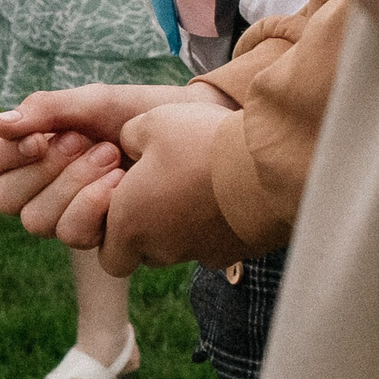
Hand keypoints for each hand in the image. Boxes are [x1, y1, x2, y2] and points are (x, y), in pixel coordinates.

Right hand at [0, 82, 189, 217]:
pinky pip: (76, 238)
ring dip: (73, 187)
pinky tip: (123, 184)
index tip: (41, 137)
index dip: (8, 154)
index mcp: (34, 151)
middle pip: (8, 200)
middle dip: (47, 170)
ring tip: (112, 158)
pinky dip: (95, 207)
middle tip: (86, 141)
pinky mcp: (100, 236)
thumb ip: (47, 110)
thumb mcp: (95, 101)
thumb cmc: (141, 111)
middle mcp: (44, 189)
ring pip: (39, 223)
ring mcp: (70, 215)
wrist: (194, 129)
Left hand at [93, 97, 251, 277]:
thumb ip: (128, 137)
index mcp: (131, 225)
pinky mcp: (235, 251)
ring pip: (180, 247)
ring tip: (196, 181)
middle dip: (146, 226)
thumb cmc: (202, 145)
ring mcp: (202, 253)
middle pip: (144, 251)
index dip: (111, 232)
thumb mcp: (152, 123)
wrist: (269, 169)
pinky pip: (215, 241)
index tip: (124, 197)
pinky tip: (225, 190)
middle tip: (159, 187)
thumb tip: (130, 144)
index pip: (108, 255)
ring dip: (181, 222)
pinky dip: (214, 222)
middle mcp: (162, 249)